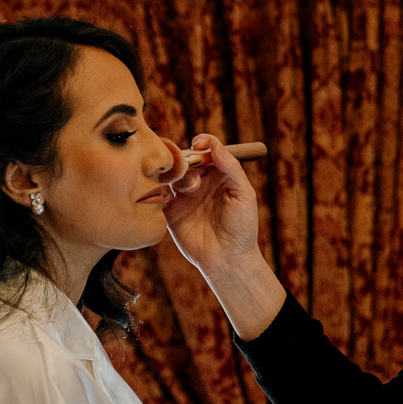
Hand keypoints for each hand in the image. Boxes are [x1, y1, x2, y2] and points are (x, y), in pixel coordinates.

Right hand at [163, 134, 285, 339]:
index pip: (208, 151)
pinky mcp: (170, 210)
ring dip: (176, 174)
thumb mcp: (244, 194)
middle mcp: (201, 182)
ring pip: (172, 173)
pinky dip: (158, 188)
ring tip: (189, 189)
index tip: (199, 144)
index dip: (203, 143)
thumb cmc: (242, 228)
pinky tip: (167, 192)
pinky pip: (159, 193)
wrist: (227, 260)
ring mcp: (184, 196)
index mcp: (220, 175)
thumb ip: (231, 168)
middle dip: (186, 159)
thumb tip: (215, 146)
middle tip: (190, 169)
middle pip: (186, 159)